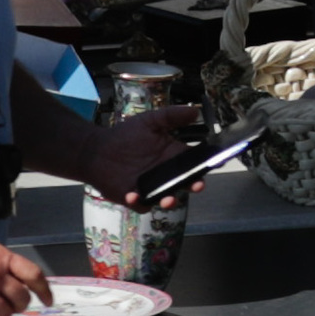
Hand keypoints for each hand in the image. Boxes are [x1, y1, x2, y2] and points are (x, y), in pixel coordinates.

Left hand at [75, 104, 201, 208]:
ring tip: (168, 199)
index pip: (197, 163)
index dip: (208, 163)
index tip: (218, 161)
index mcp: (175, 157)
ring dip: (170, 201)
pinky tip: (132, 195)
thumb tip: (195, 110)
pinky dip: (139, 202)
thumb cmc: (125, 135)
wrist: (96, 149)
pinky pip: (141, 205)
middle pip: (187, 183)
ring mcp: (152, 188)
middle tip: (197, 185)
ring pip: (168, 198)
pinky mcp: (134, 198)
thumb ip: (171, 116)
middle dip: (194, 185)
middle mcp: (167, 175)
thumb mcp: (149, 121)